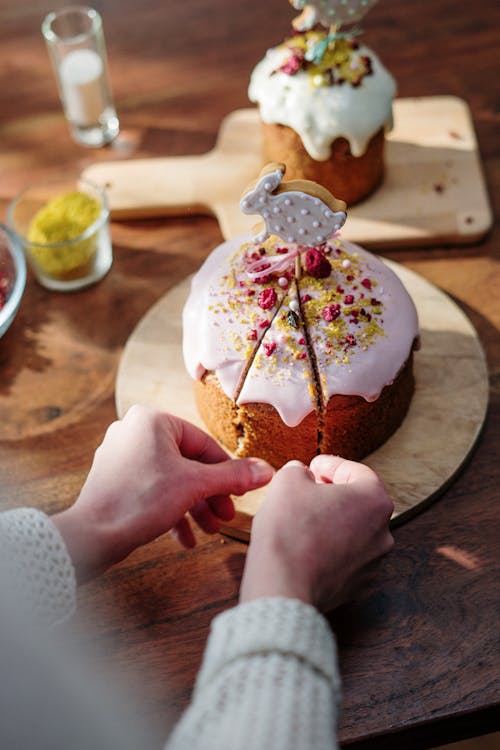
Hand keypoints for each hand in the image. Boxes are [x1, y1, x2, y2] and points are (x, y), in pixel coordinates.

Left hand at [53, 405, 273, 581]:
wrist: (91, 537)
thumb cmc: (139, 502)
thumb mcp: (195, 486)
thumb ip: (233, 476)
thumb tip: (267, 470)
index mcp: (152, 420)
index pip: (204, 444)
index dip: (228, 472)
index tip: (242, 494)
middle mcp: (134, 430)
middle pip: (188, 462)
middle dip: (209, 494)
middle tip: (226, 517)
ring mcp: (121, 455)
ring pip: (171, 478)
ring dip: (193, 506)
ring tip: (209, 531)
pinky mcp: (114, 478)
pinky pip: (152, 489)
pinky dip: (170, 510)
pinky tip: (184, 538)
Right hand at [240, 455, 393, 610]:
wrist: (283, 586)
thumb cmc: (290, 531)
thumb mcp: (288, 480)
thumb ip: (299, 470)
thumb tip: (300, 474)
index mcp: (375, 500)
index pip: (356, 471)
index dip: (331, 465)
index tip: (313, 466)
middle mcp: (383, 532)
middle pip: (359, 502)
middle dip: (333, 493)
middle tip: (308, 490)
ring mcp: (373, 562)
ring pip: (353, 530)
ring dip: (332, 521)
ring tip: (303, 518)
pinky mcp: (357, 585)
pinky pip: (345, 556)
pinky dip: (330, 547)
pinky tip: (305, 545)